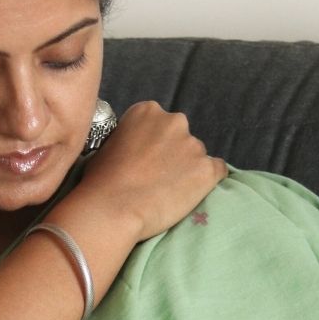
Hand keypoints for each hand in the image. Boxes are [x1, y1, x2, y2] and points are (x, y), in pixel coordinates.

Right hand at [78, 101, 227, 243]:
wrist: (113, 208)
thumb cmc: (101, 181)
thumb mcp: (109, 145)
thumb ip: (129, 139)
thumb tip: (137, 150)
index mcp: (147, 111)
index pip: (161, 124)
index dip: (154, 145)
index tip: (147, 161)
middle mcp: (174, 121)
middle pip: (181, 137)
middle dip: (174, 155)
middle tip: (158, 178)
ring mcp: (193, 145)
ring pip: (197, 156)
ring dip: (188, 170)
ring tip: (169, 192)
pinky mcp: (207, 169)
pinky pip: (217, 171)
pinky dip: (207, 181)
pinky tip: (192, 194)